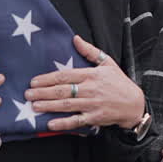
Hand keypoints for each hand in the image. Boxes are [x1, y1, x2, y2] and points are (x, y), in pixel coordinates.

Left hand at [26, 35, 144, 131]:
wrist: (134, 104)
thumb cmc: (119, 82)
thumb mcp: (108, 63)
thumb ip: (90, 51)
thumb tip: (75, 38)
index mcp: (91, 74)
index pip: (65, 75)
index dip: (48, 79)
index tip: (34, 81)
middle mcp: (90, 89)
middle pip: (62, 91)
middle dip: (43, 93)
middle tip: (28, 94)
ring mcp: (92, 104)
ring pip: (67, 105)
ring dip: (49, 106)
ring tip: (34, 106)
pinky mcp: (95, 118)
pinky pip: (77, 121)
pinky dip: (63, 123)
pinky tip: (50, 123)